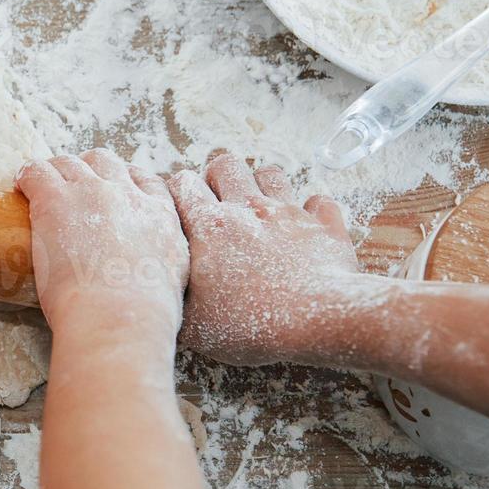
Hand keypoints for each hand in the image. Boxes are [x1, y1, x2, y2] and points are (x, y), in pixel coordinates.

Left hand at [16, 150, 188, 336]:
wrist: (117, 316)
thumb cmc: (142, 314)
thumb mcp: (172, 279)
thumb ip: (162, 262)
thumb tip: (145, 271)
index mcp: (159, 214)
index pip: (145, 180)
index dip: (125, 180)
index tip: (111, 189)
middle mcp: (126, 194)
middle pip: (105, 162)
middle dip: (88, 170)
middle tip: (71, 189)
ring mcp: (91, 192)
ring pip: (69, 163)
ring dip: (55, 172)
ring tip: (40, 186)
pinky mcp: (55, 199)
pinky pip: (36, 171)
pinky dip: (27, 175)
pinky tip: (20, 185)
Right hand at [168, 155, 360, 365]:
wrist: (315, 319)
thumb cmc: (249, 322)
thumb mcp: (193, 323)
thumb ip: (174, 298)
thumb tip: (165, 291)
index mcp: (209, 226)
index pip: (183, 184)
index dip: (177, 192)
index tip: (179, 209)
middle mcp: (246, 208)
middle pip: (224, 165)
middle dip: (216, 178)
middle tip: (216, 204)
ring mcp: (288, 211)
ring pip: (269, 172)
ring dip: (260, 186)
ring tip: (258, 212)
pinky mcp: (322, 223)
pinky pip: (318, 201)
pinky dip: (310, 211)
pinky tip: (303, 229)